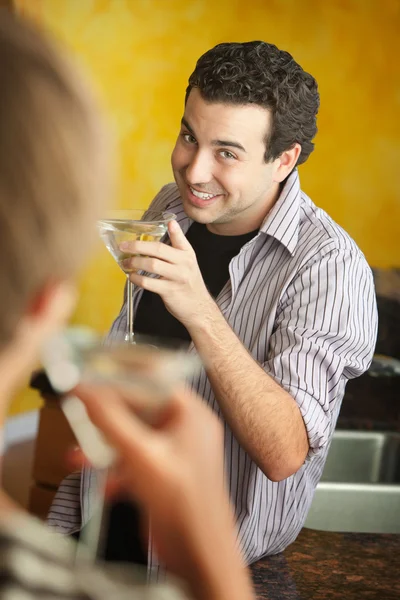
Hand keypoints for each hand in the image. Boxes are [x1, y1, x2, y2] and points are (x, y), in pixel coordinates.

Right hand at [75, 383, 253, 599]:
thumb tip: (84, 388)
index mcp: (190, 414)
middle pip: (138, 408)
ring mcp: (174, 453)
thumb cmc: (186, 507)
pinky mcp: (163, 475)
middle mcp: (184, 428)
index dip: (118, 374)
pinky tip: (102, 484)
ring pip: (131, 436)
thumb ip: (111, 420)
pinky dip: (114, 469)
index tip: (89, 374)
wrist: (200, 557)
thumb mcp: (142, 455)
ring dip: (104, 446)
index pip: (151, 379)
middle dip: (106, 415)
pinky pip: (133, 460)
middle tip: (78, 411)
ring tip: (79, 454)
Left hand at [120, 220, 215, 327]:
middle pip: (158, 249)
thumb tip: (171, 224)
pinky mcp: (169, 291)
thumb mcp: (188, 263)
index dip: (174, 230)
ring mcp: (177, 277)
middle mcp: (184, 264)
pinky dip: (137, 278)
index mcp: (188, 255)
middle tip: (124, 246)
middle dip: (138, 246)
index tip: (168, 222)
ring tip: (126, 262)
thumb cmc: (189, 284)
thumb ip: (178, 245)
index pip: (180, 239)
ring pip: (152, 264)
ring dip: (134, 262)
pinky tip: (132, 277)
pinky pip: (148, 282)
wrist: (198, 308)